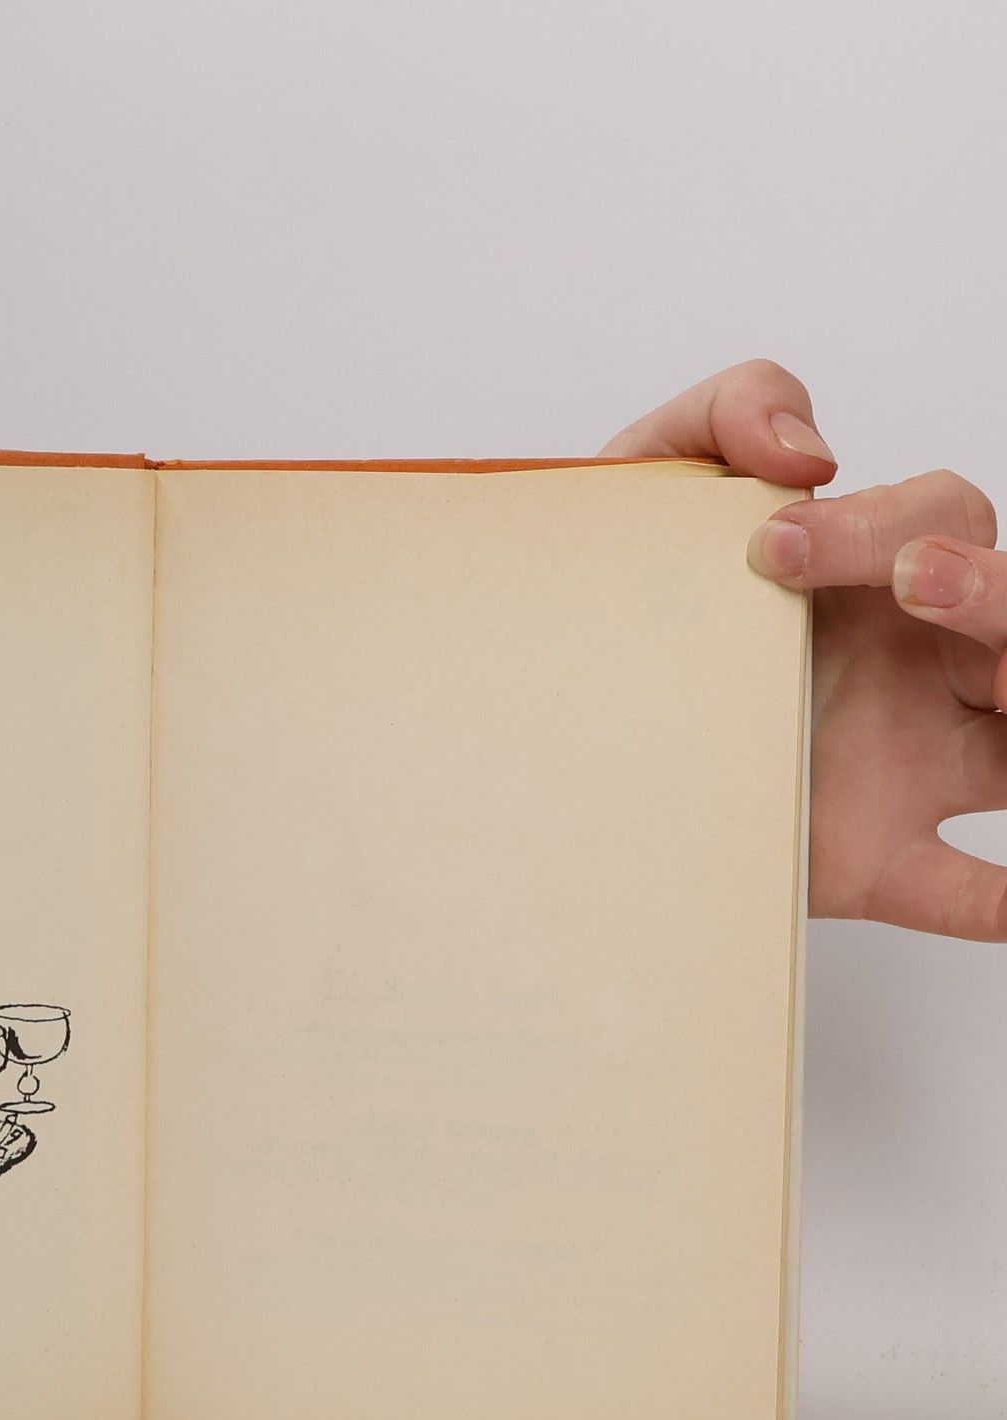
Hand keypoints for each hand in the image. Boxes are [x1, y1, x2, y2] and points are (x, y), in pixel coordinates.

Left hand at [606, 360, 1006, 939]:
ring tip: (1004, 690)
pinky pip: (964, 890)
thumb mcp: (652, 480)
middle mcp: (918, 666)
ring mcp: (908, 765)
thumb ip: (729, 413)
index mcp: (881, 575)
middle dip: (996, 595)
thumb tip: (807, 449)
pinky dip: (998, 900)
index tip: (777, 541)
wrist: (562, 724)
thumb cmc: (635, 599)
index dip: (883, 522)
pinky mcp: (868, 859)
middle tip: (915, 583)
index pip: (944, 520)